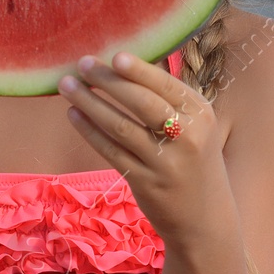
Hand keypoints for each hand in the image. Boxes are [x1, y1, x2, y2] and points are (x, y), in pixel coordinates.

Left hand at [59, 51, 228, 246]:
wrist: (205, 217)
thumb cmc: (194, 161)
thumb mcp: (196, 127)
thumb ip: (170, 99)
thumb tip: (128, 64)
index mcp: (201, 114)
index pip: (166, 86)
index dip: (138, 70)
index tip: (114, 55)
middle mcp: (187, 136)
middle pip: (142, 103)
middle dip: (108, 81)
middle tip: (82, 64)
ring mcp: (165, 162)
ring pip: (121, 126)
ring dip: (90, 103)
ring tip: (68, 86)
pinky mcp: (145, 182)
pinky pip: (111, 151)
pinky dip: (90, 131)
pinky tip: (74, 115)